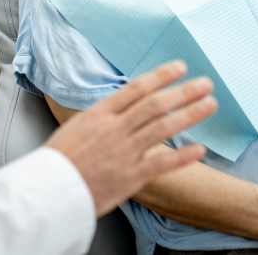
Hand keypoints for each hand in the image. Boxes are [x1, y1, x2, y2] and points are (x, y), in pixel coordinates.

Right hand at [45, 61, 215, 216]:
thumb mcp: (77, 125)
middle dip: (183, 92)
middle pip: (155, 105)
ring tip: (210, 105)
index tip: (180, 67)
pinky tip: (200, 148)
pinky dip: (182, 155)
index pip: (136, 88)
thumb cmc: (60, 158)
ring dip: (189, 115)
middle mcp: (114, 129)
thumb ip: (102, 115)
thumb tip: (121, 103)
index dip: (161, 76)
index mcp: (100, 114)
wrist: (48, 190)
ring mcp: (123, 152)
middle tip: (205, 83)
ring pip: (162, 128)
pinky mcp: (129, 177)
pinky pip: (161, 164)